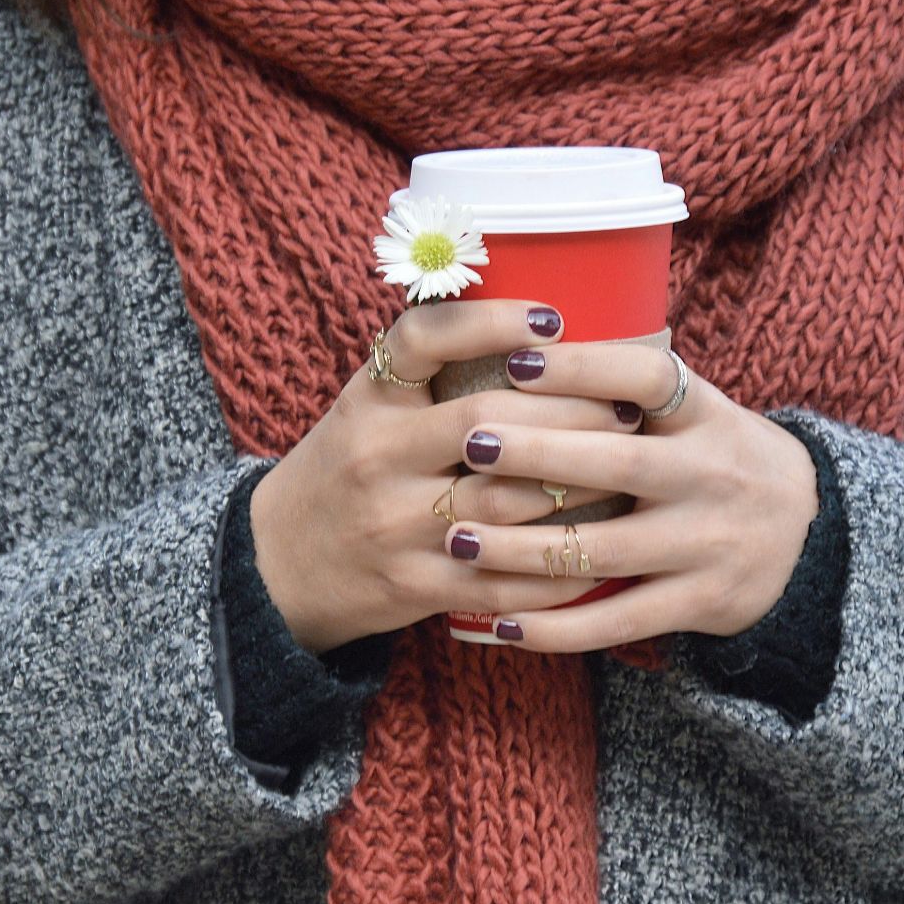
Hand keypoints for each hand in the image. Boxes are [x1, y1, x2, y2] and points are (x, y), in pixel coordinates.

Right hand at [249, 299, 643, 653]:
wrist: (275, 564)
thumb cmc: (345, 470)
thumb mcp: (366, 407)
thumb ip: (430, 372)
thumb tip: (539, 327)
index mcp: (368, 401)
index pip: (422, 340)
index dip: (489, 322)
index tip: (552, 317)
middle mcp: (377, 457)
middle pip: (487, 424)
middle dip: (570, 413)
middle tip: (627, 406)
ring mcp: (395, 526)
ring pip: (506, 502)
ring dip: (578, 486)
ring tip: (629, 468)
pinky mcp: (414, 586)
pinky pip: (502, 578)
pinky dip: (558, 566)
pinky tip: (600, 549)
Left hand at [440, 342, 818, 653]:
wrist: (807, 538)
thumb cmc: (716, 459)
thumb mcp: (697, 411)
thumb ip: (631, 389)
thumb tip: (519, 341)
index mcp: (707, 414)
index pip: (649, 377)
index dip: (585, 367)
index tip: (518, 359)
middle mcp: (712, 476)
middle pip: (618, 464)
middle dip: (537, 454)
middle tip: (468, 442)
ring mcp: (707, 544)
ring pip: (604, 550)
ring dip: (522, 549)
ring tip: (458, 539)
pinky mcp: (699, 603)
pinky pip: (617, 620)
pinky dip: (556, 628)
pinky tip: (501, 623)